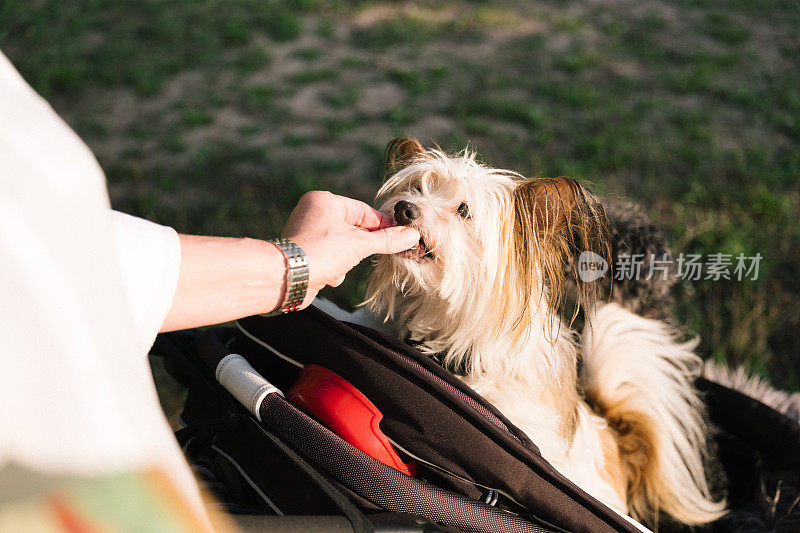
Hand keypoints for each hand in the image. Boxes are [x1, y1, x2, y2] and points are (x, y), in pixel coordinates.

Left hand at [281, 191, 419, 305]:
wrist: (286, 278)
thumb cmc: (320, 252)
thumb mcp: (359, 244)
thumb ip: (387, 240)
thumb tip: (412, 235)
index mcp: (325, 201)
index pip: (364, 211)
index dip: (383, 226)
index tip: (401, 237)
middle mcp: (313, 213)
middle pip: (354, 230)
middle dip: (360, 247)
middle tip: (373, 255)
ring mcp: (307, 234)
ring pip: (343, 246)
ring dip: (346, 260)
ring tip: (338, 265)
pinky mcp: (305, 254)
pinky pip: (330, 258)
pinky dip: (333, 268)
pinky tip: (327, 275)